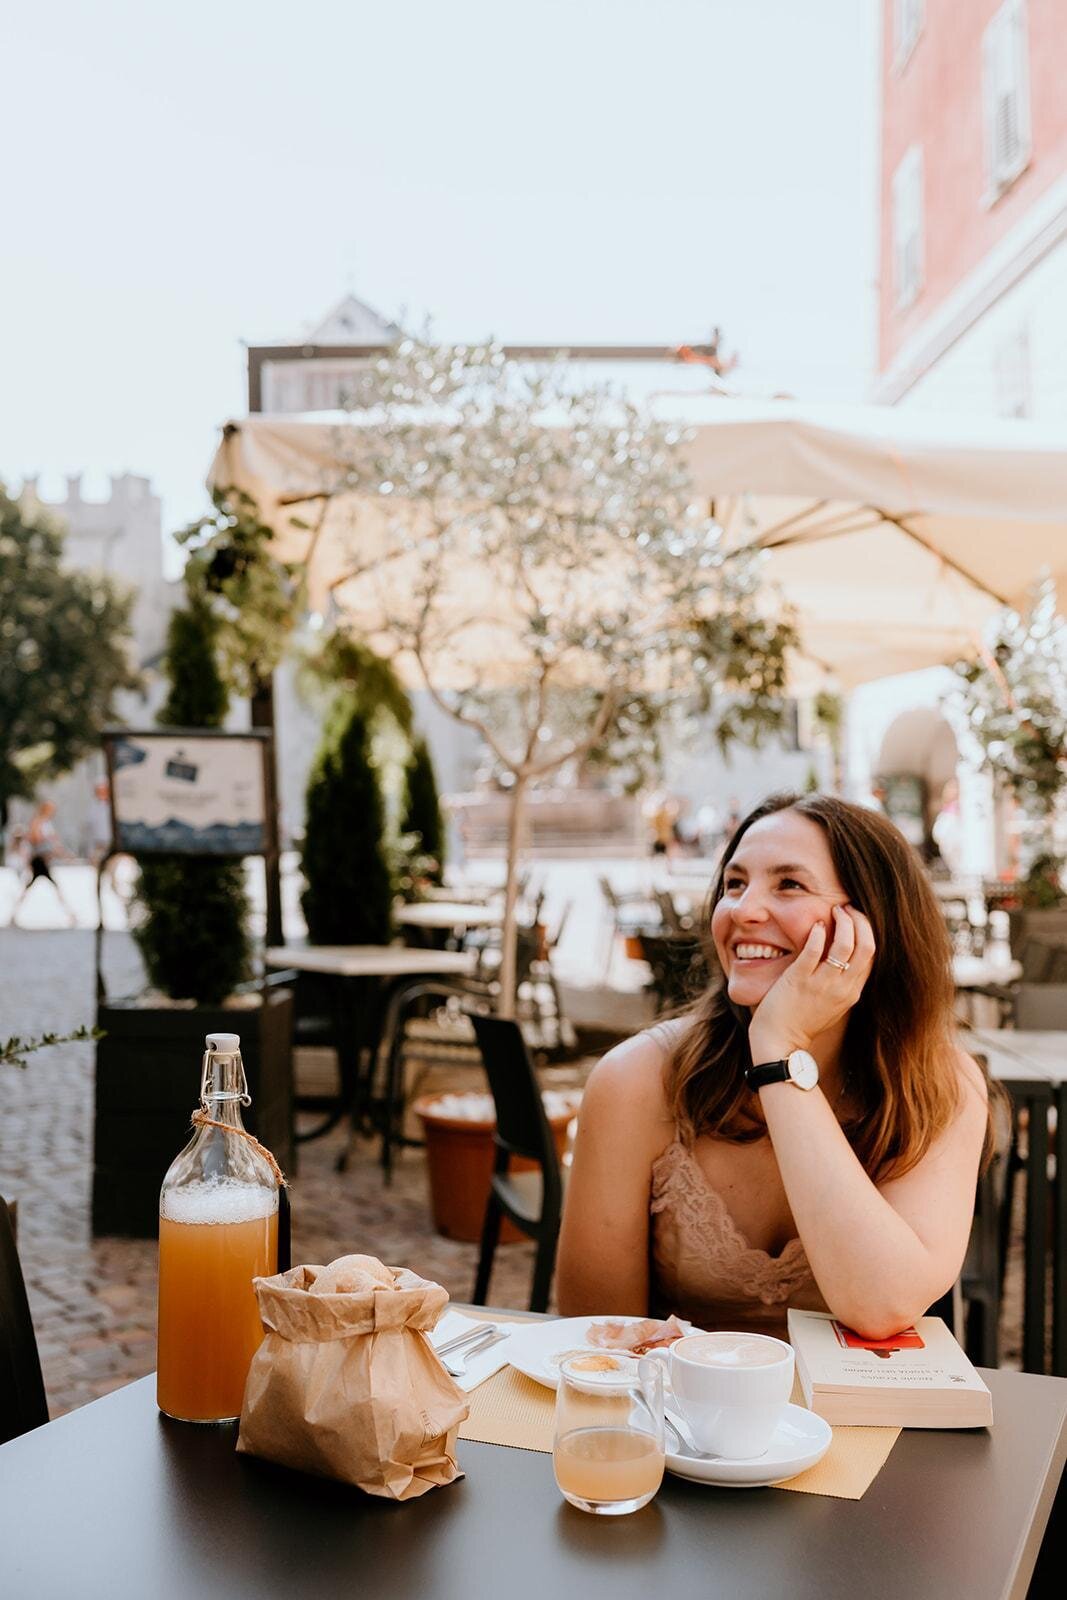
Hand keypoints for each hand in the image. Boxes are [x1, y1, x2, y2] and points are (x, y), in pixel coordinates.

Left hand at [747, 904, 875, 1061]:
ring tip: (835, 910)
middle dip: (860, 921)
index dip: (867, 931)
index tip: (857, 918)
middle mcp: (842, 988)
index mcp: (852, 992)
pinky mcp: (799, 980)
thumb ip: (843, 984)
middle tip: (847, 908)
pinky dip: (818, 933)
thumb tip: (846, 960)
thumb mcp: (833, 1005)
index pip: (871, 955)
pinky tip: (816, 924)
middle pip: (866, 946)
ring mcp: (822, 984)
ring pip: (845, 945)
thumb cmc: (803, 1021)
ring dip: (843, 922)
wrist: (780, 1041)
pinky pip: (814, 950)